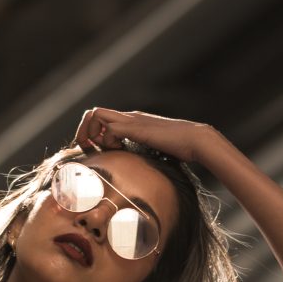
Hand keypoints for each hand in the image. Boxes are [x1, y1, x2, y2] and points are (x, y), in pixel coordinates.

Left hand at [72, 105, 215, 163]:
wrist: (195, 140)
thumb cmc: (180, 148)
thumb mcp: (155, 148)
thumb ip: (144, 151)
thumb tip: (138, 169)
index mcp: (133, 121)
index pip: (102, 118)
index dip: (94, 133)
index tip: (98, 150)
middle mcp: (129, 117)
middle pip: (94, 112)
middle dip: (86, 132)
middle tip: (94, 149)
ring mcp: (132, 120)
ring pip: (96, 115)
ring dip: (94, 134)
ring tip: (104, 149)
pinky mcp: (136, 128)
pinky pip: (110, 129)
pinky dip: (108, 141)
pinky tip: (120, 151)